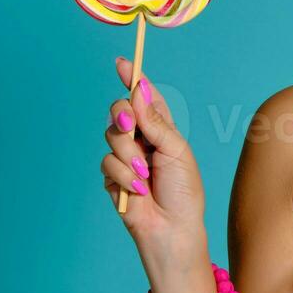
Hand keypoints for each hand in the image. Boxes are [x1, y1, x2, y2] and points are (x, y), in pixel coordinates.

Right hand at [101, 57, 206, 257]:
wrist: (173, 229)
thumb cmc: (184, 191)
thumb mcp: (176, 150)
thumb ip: (154, 122)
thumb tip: (138, 90)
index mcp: (162, 129)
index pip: (144, 98)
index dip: (133, 80)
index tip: (122, 63)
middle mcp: (142, 140)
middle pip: (120, 111)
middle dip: (122, 116)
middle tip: (130, 128)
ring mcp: (125, 157)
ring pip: (111, 136)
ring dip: (130, 156)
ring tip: (147, 175)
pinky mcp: (112, 176)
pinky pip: (108, 162)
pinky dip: (124, 175)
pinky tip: (139, 190)